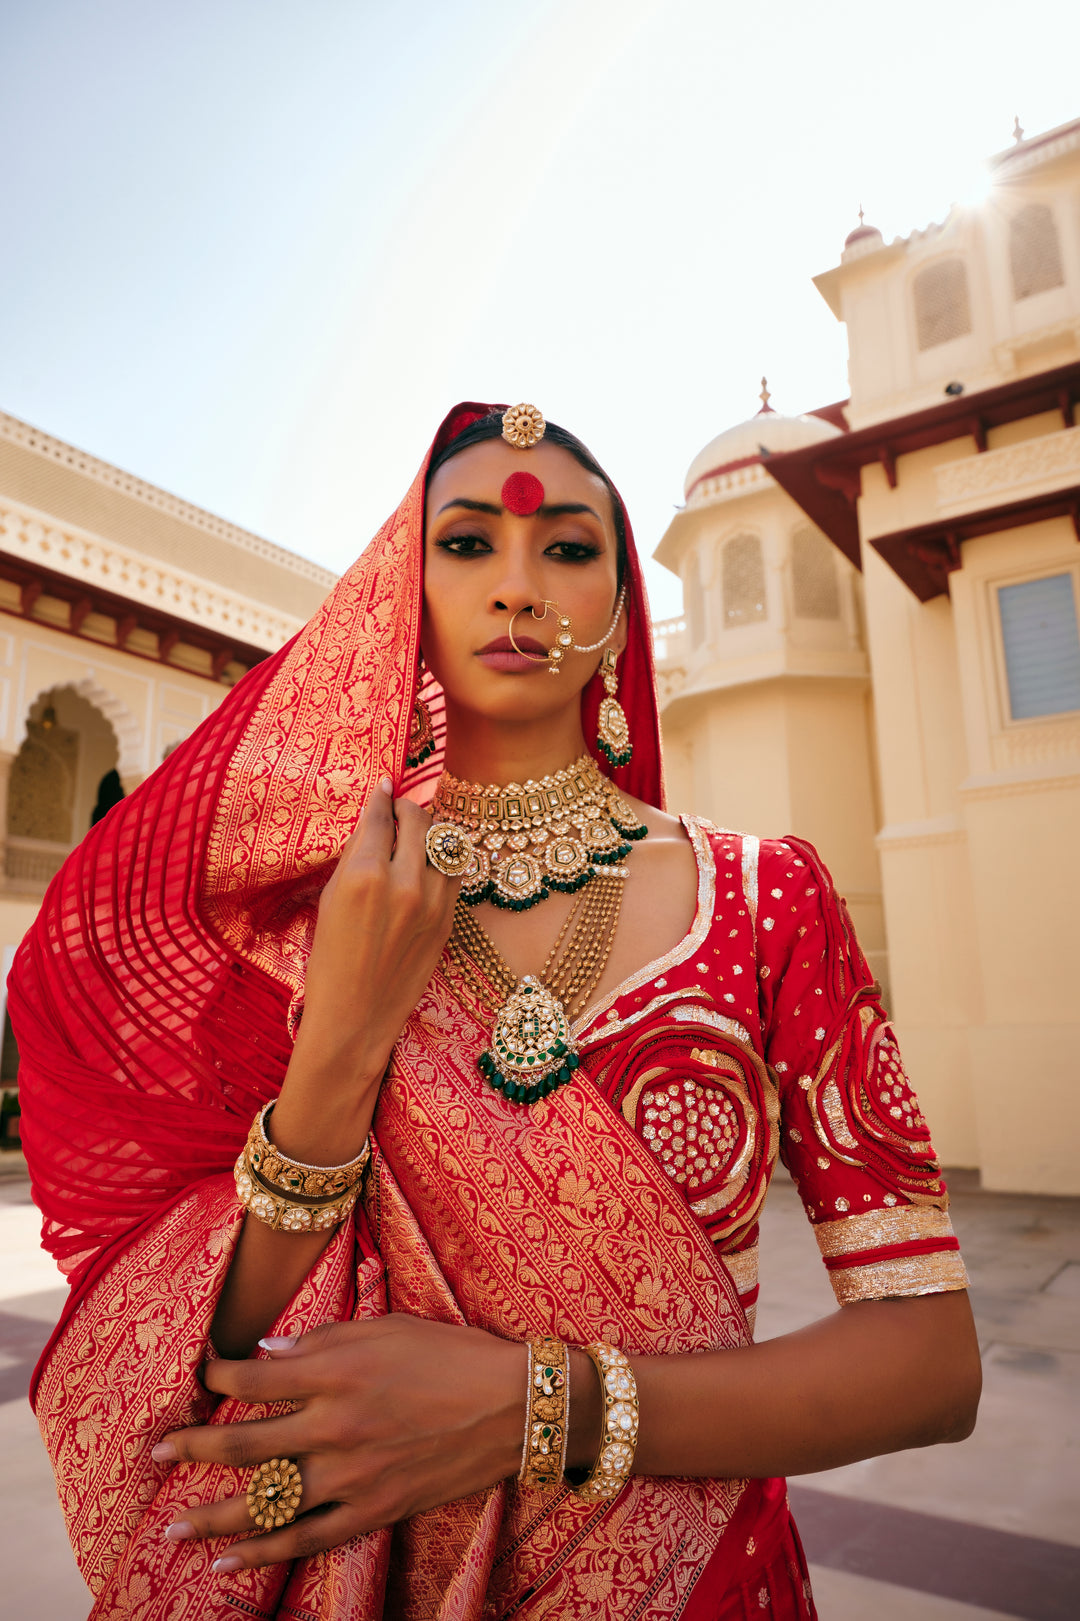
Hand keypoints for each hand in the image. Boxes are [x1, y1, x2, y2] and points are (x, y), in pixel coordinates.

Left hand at [155, 1318, 524, 1571]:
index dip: (217, 1376)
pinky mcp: (372, 1509)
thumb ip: (322, 1340)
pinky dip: (263, 1552)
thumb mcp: (386, 1328)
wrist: (512, 1407)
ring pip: (265, 1501)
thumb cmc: (451, 1353)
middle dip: (192, 1448)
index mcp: (338, 1371)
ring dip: (211, 1515)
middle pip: (245, 1442)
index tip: (199, 1374)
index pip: (254, 1378)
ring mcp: (352, 1474)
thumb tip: (266, 1354)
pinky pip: (306, 1538)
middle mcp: (335, 1424)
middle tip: (154, 1456)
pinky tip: (227, 1561)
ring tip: (170, 1526)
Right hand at [272, 779, 459, 1161]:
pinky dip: (444, 860)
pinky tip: (429, 863)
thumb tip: (374, 818)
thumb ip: (355, 857)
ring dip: (430, 833)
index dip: (381, 796)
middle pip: (419, 819)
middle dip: (408, 809)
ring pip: (444, 842)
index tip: (383, 786)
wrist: (356, 1018)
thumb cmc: (329, 961)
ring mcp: (432, 902)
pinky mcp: (449, 920)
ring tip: (415, 836)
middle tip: (398, 811)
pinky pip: (455, 871)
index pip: (381, 814)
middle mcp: (403, 882)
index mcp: (363, 874)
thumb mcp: (330, 900)